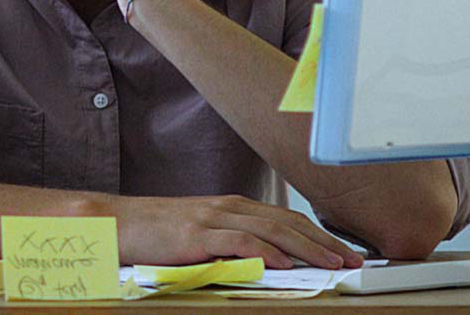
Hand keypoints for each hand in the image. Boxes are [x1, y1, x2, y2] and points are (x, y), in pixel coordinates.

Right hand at [118, 194, 364, 268]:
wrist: (115, 222)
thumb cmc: (155, 232)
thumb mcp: (200, 233)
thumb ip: (232, 242)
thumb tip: (271, 262)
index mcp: (230, 206)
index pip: (286, 218)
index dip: (319, 234)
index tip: (345, 251)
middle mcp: (226, 207)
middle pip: (286, 221)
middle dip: (325, 241)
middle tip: (354, 259)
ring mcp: (211, 218)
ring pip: (270, 229)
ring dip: (307, 247)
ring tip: (333, 264)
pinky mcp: (196, 234)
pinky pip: (238, 241)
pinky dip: (265, 251)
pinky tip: (284, 263)